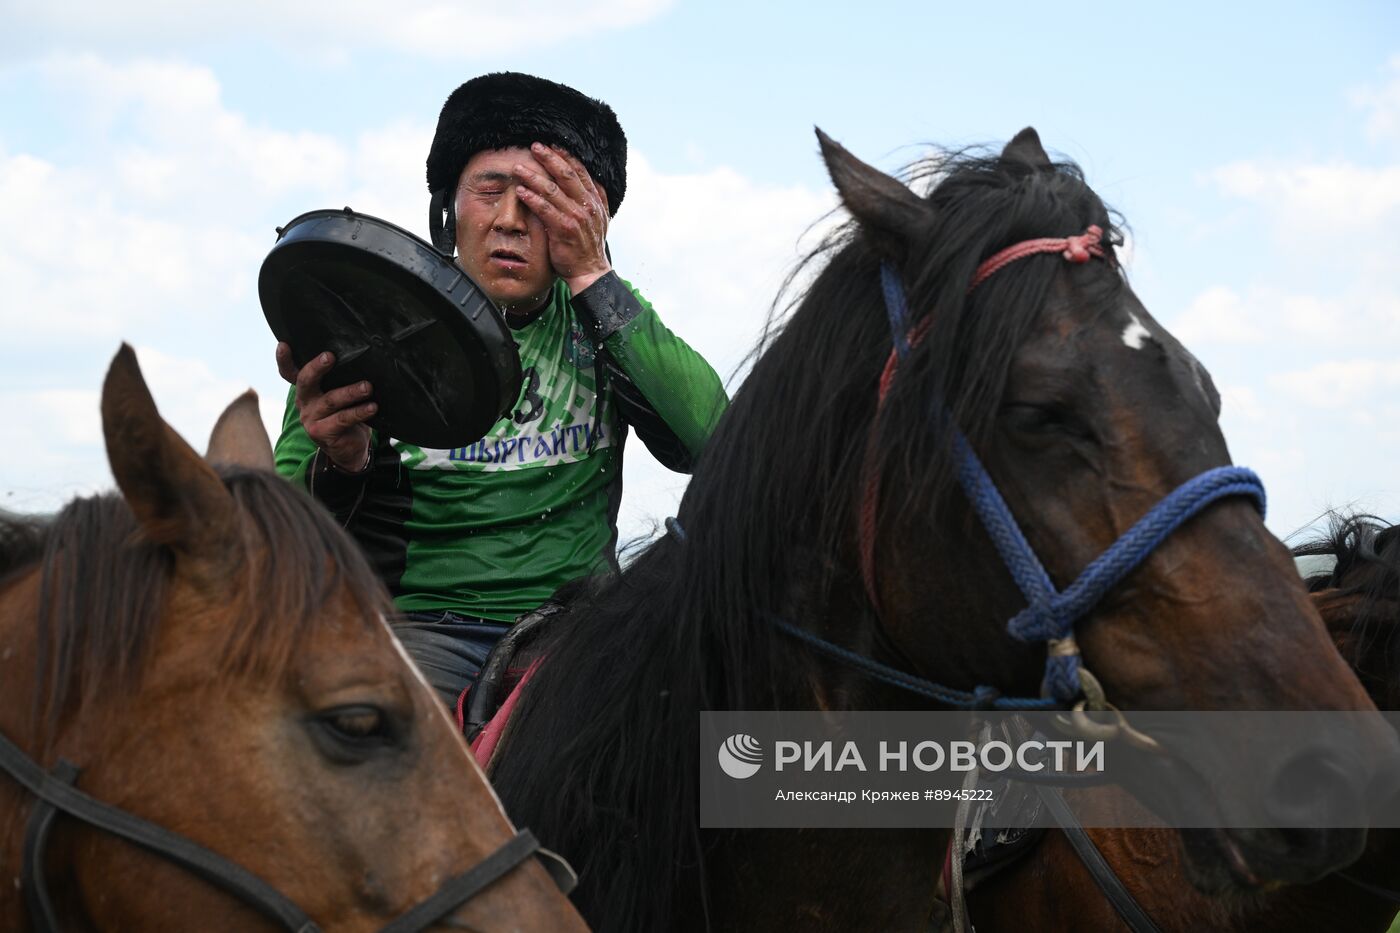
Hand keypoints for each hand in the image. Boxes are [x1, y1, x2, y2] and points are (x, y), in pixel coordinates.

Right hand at [275, 342, 372, 471]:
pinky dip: (359, 412)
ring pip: (330, 400)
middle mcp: (304, 401)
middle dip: (317, 368)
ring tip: (367, 387)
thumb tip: (362, 357)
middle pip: (305, 381)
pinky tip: (372, 407)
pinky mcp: (321, 432)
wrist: (349, 448)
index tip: (283, 345)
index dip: (284, 359)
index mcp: (306, 389)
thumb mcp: (340, 393)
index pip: (289, 372)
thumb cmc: (347, 413)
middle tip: (330, 357)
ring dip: (350, 392)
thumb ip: (341, 378)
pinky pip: (342, 419)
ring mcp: (311, 417)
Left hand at [512, 143, 611, 293]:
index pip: (580, 172)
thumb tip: (588, 180)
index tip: (552, 145)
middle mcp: (587, 205)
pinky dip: (532, 198)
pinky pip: (545, 209)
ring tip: (518, 169)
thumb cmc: (588, 246)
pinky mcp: (564, 229)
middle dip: (549, 158)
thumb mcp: (599, 219)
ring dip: (533, 176)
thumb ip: (594, 199)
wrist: (590, 272)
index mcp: (595, 200)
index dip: (566, 156)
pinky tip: (520, 191)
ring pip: (552, 190)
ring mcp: (576, 217)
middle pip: (566, 175)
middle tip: (534, 147)